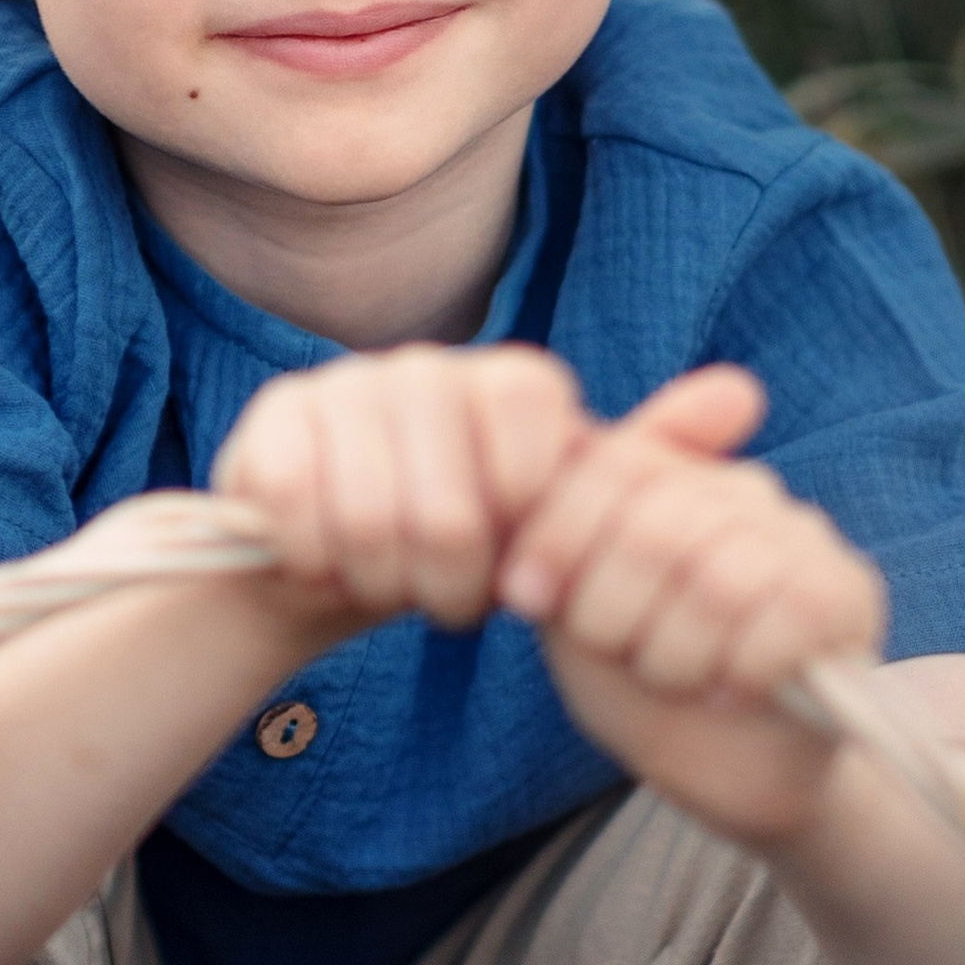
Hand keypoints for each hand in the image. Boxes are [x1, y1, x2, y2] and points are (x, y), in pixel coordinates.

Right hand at [211, 343, 588, 634]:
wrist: (339, 570)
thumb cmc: (458, 555)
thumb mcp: (538, 537)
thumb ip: (602, 491)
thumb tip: (687, 423)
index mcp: (509, 385)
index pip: (528, 425)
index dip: (516, 520)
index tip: (510, 559)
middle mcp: (430, 366)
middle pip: (448, 514)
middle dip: (445, 586)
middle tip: (442, 598)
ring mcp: (348, 382)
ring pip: (367, 521)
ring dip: (376, 582)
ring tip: (385, 582)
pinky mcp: (276, 411)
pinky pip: (292, 506)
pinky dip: (310, 560)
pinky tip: (322, 558)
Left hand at [497, 366, 885, 843]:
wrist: (730, 774)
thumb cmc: (643, 686)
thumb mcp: (572, 612)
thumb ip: (556, 535)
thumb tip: (560, 448)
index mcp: (668, 478)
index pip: (613, 462)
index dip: (559, 532)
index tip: (528, 596)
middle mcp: (740, 490)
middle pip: (655, 525)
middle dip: (613, 612)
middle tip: (622, 655)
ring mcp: (803, 536)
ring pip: (719, 580)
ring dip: (676, 654)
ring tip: (677, 678)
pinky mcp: (849, 591)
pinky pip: (787, 616)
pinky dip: (741, 671)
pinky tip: (731, 693)